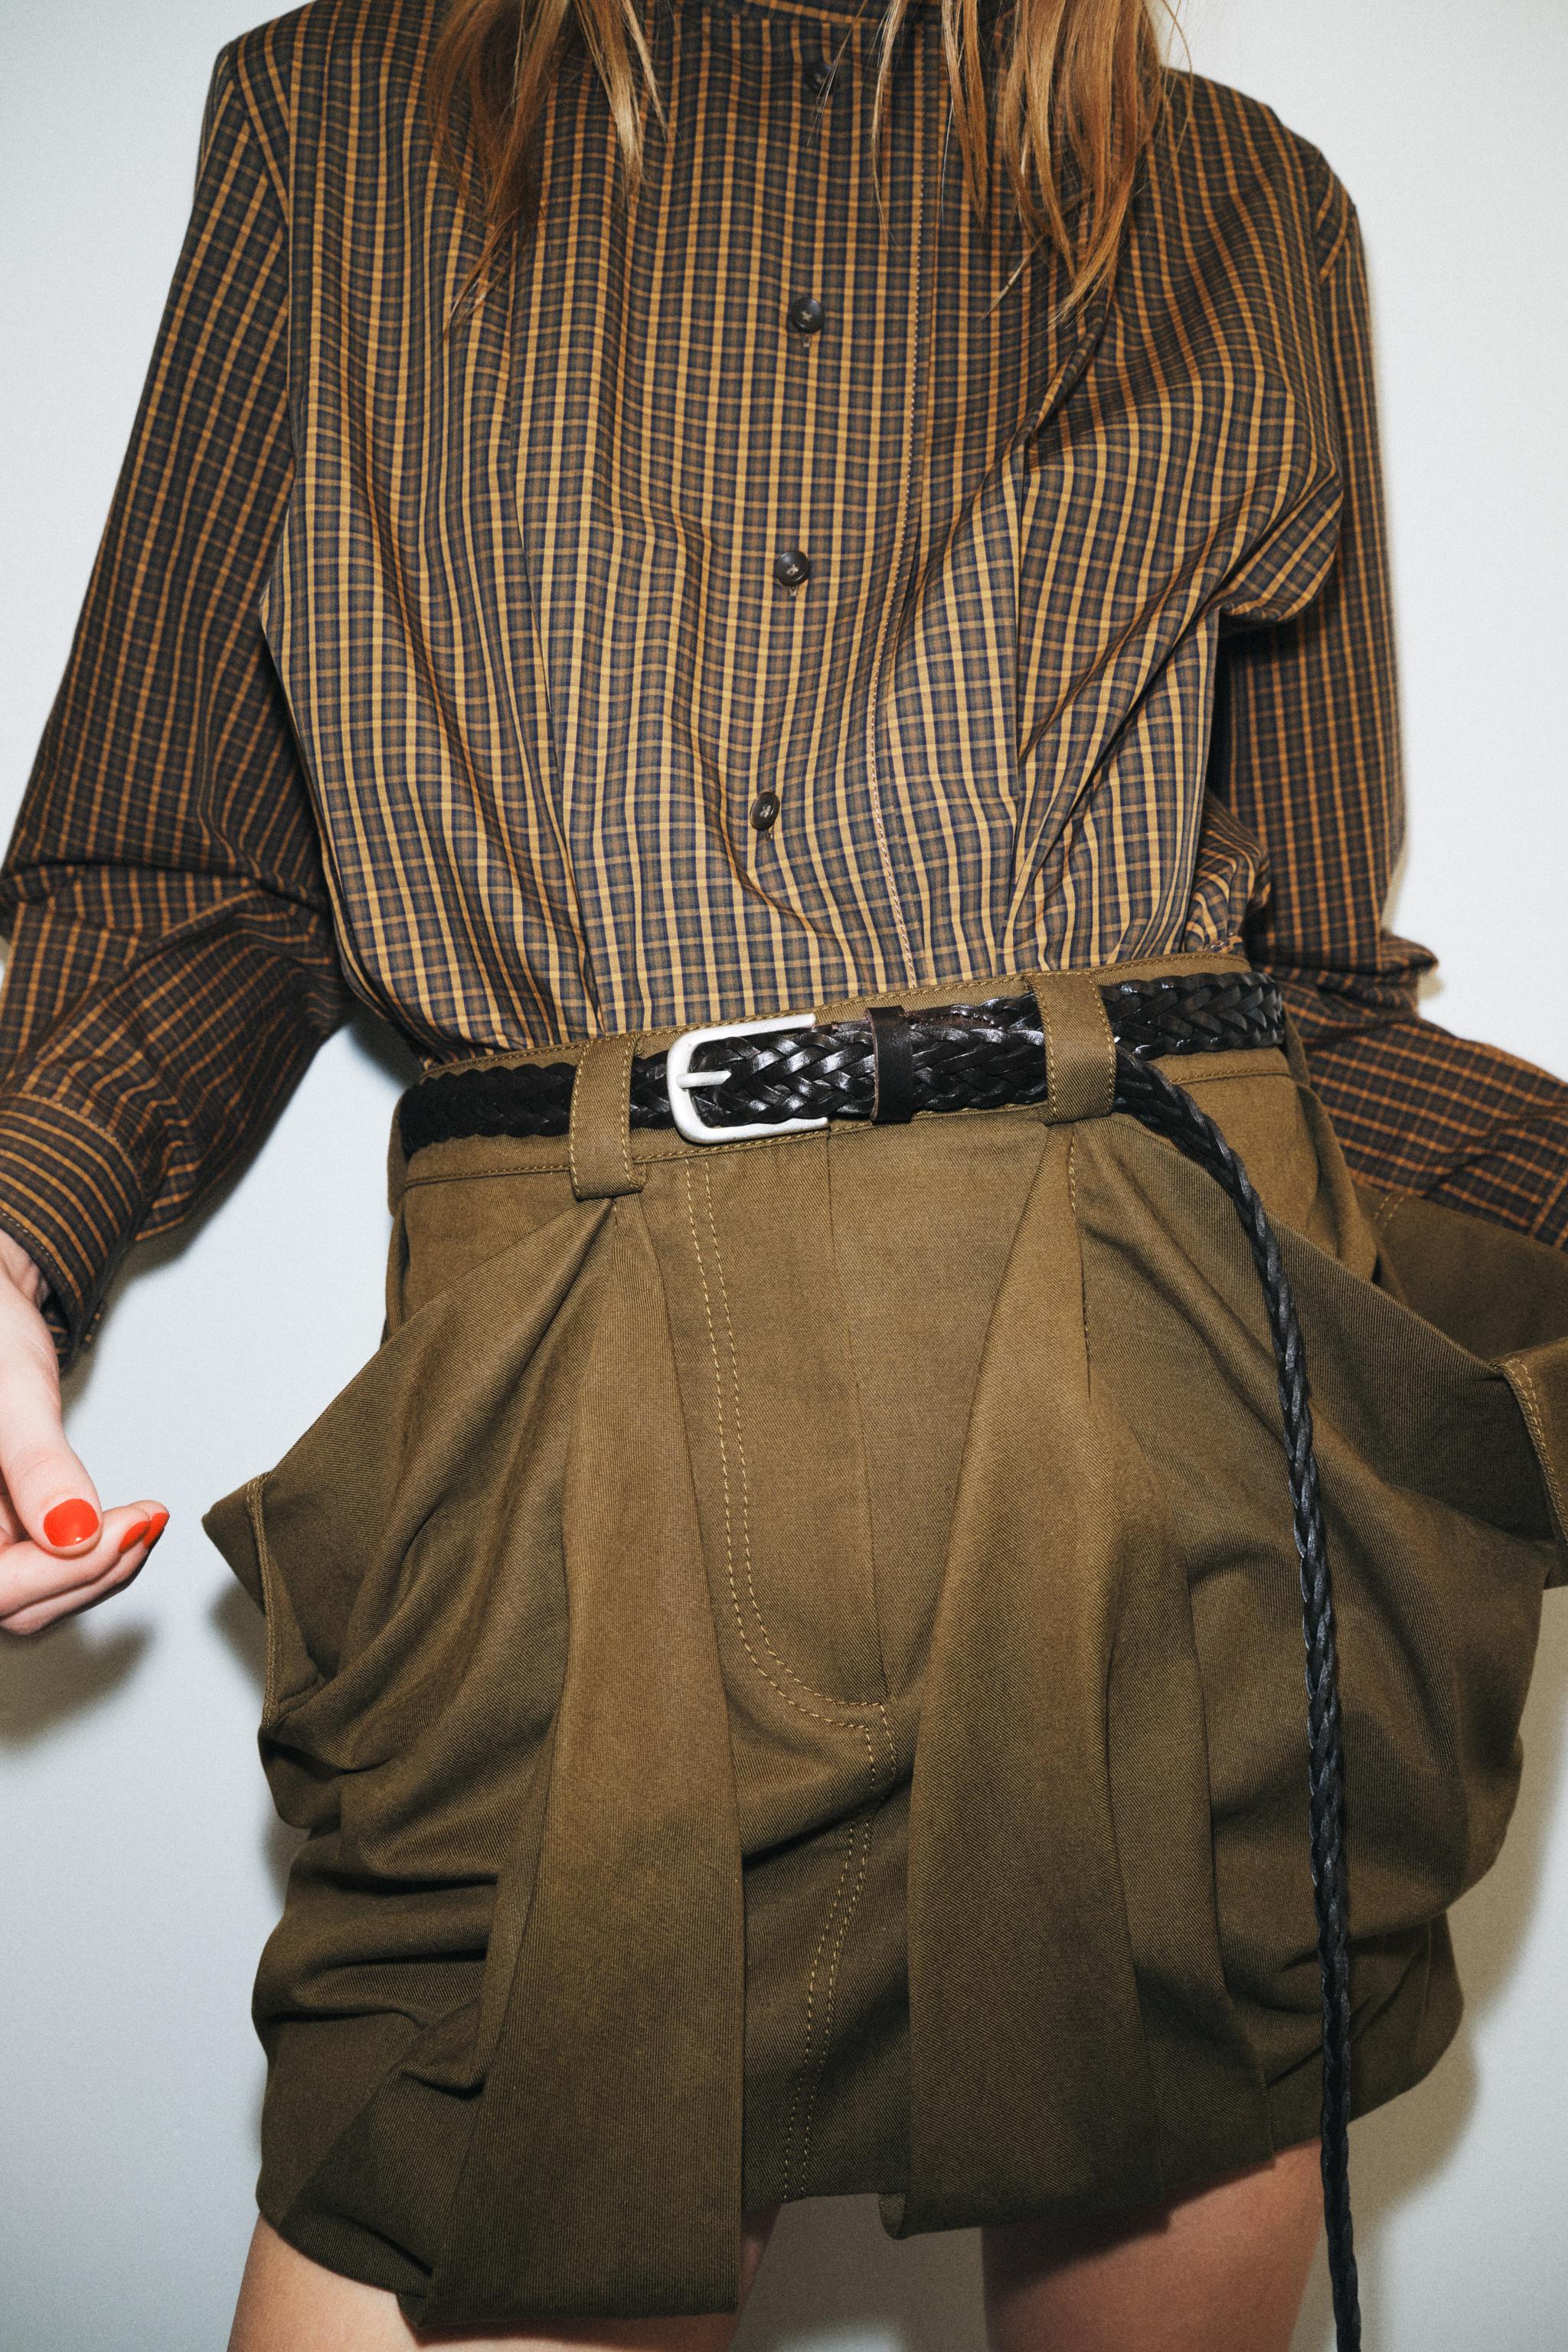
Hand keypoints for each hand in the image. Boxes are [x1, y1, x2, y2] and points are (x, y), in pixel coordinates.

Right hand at [0, 1229, 167, 1637]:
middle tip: (147, 1520)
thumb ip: (36, 1463)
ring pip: (30, 1597)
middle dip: (91, 1571)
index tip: (128, 1526)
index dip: (62, 1571)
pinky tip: (124, 1524)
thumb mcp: (13, 1391)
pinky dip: (89, 1555)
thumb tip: (73, 1532)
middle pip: (13, 1604)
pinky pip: (40, 1571)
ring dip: (98, 1568)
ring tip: (145, 1520)